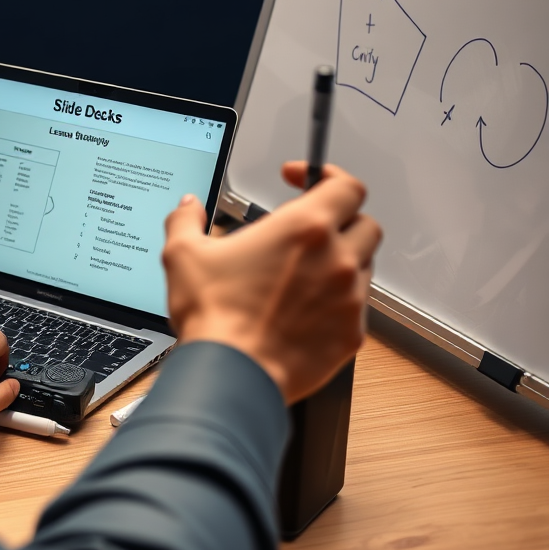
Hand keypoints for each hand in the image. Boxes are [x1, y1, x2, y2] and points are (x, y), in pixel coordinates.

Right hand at [161, 162, 381, 403]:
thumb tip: (188, 206)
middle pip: (365, 223)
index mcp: (304, 227)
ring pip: (365, 266)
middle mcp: (337, 258)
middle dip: (342, 220)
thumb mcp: (183, 254)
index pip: (346, 185)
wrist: (233, 373)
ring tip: (306, 272)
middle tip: (311, 229)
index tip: (303, 180)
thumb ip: (186, 219)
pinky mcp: (351, 334)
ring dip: (343, 261)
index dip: (328, 175)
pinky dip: (338, 302)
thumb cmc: (215, 315)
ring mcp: (350, 298)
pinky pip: (357, 308)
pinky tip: (306, 309)